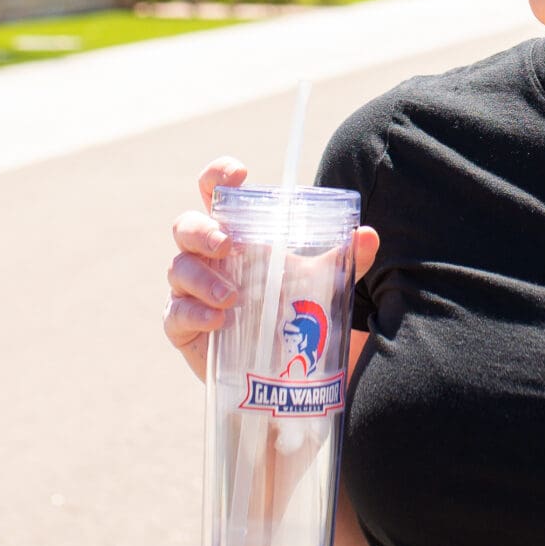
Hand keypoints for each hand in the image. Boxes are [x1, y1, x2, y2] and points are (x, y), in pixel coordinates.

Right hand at [165, 157, 378, 383]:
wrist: (275, 371)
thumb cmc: (288, 312)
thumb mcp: (321, 283)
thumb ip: (344, 259)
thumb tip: (368, 235)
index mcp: (234, 234)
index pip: (213, 193)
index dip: (217, 176)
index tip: (237, 174)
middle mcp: (206, 256)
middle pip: (185, 226)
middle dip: (202, 231)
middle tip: (227, 245)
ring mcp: (188, 290)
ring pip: (178, 268)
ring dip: (203, 279)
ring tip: (232, 298)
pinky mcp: (181, 325)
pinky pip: (176, 312)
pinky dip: (195, 313)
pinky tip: (219, 321)